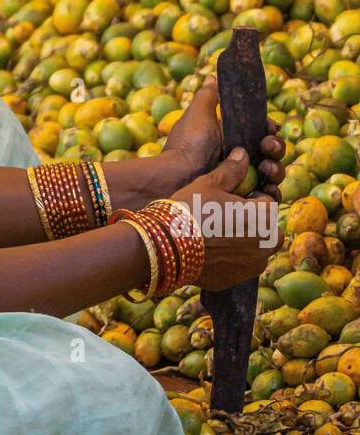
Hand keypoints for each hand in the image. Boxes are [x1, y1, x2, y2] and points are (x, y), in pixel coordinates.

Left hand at [162, 76, 285, 199]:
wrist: (176, 176)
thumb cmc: (187, 144)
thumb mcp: (197, 114)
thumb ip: (208, 95)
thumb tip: (214, 75)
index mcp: (232, 137)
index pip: (262, 131)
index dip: (269, 128)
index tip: (269, 127)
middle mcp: (239, 158)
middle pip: (272, 152)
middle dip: (276, 147)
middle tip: (268, 147)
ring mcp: (242, 180)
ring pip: (273, 174)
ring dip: (278, 168)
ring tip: (268, 168)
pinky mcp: (242, 200)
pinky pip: (266, 198)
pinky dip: (272, 193)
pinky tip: (269, 189)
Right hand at [171, 150, 274, 290]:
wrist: (166, 245)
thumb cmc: (191, 209)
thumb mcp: (210, 183)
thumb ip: (232, 169)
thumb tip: (243, 153)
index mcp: (266, 218)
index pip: (266, 203)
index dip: (248, 198)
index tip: (228, 199)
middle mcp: (266, 245)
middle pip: (265, 228)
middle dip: (251, 222)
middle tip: (222, 216)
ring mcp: (251, 267)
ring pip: (254, 249)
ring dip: (242, 242)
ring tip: (213, 234)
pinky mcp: (235, 281)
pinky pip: (238, 266)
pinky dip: (229, 260)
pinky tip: (208, 251)